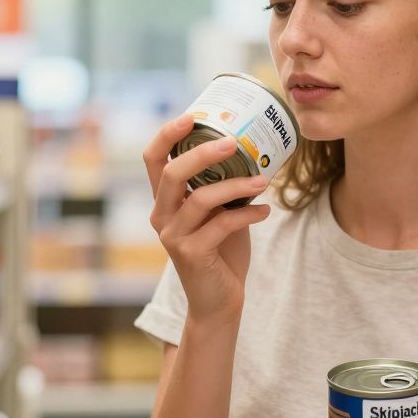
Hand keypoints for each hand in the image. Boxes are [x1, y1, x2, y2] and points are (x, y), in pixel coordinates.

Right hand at [143, 115, 271, 324]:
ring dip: (237, 185)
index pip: (152, 160)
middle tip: (233, 142)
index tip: (192, 115)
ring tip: (263, 180)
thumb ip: (223, 188)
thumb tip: (251, 154)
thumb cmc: (221, 252)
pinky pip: (222, 224)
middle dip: (203, 153)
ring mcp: (173, 236)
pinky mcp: (191, 254)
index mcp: (164, 201)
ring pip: (200, 198)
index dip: (167, 135)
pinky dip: (248, 213)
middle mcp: (161, 216)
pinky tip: (265, 211)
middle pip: (172, 173)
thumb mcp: (219, 213)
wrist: (218, 302)